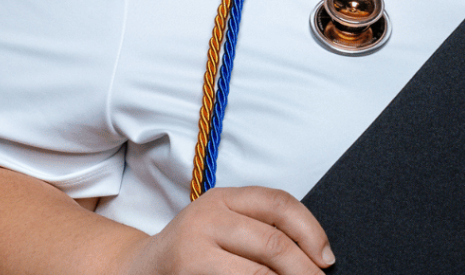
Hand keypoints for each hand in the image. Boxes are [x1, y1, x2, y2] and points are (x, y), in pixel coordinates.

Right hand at [118, 186, 334, 274]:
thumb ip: (258, 230)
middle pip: (273, 242)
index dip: (310, 230)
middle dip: (304, 269)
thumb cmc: (192, 253)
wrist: (136, 272)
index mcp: (224, 197)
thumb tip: (316, 254)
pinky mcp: (188, 274)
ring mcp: (194, 248)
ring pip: (257, 273)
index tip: (327, 258)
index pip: (279, 203)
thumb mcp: (223, 226)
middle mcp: (208, 216)